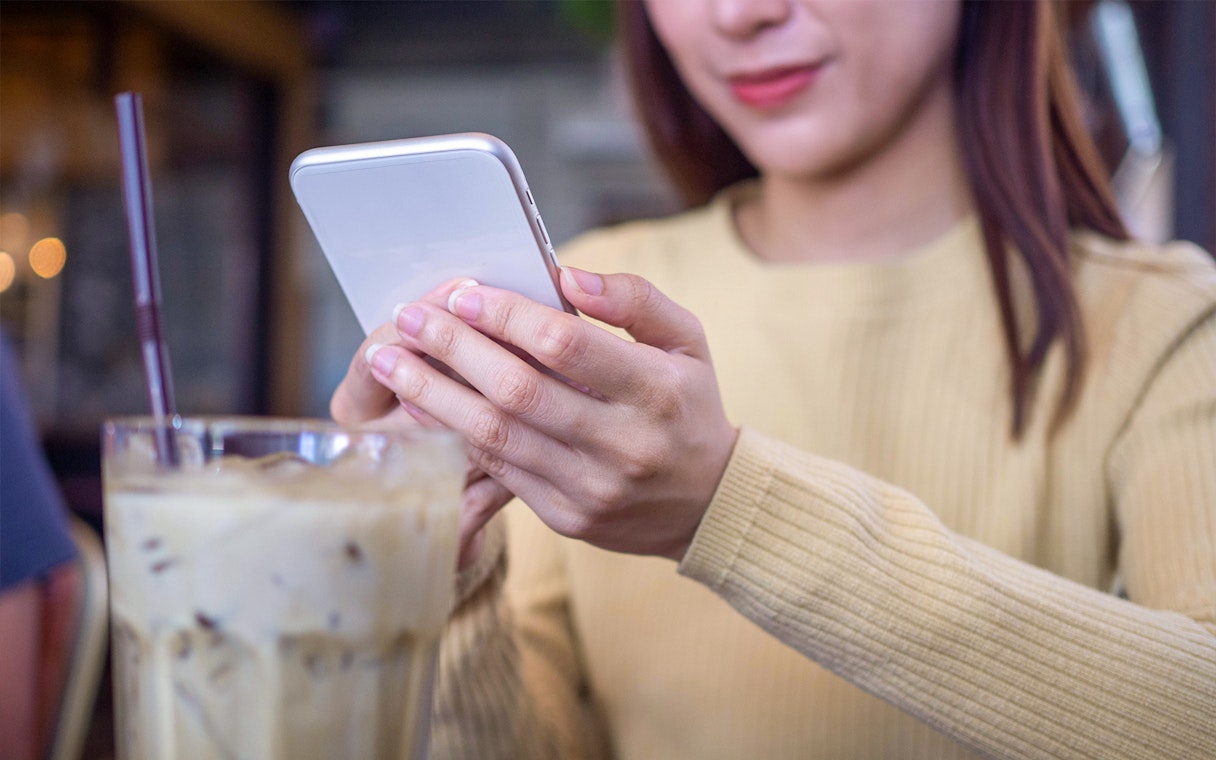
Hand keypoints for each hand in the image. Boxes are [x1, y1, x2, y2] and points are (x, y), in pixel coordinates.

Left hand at [360, 268, 738, 560]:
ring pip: (496, 436)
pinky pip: (498, 470)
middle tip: (409, 318)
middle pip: (519, 390)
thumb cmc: (689, 407)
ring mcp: (592, 486)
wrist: (708, 503)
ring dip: (433, 395)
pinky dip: (453, 434)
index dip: (508, 317)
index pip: (566, 346)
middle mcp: (624, 443)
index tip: (464, 293)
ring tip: (391, 360)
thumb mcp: (687, 341)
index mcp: (656, 390)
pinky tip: (421, 405)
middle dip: (454, 349)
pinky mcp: (567, 516)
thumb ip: (634, 299)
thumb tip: (566, 276)